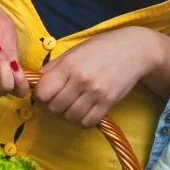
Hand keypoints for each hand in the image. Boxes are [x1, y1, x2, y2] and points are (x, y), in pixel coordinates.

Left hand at [35, 27, 160, 127]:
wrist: (134, 49)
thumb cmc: (101, 47)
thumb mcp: (73, 51)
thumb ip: (53, 66)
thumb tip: (36, 80)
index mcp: (69, 65)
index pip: (43, 92)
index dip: (41, 95)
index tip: (47, 92)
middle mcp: (81, 80)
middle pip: (54, 107)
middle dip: (54, 105)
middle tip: (61, 98)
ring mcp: (96, 93)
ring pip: (70, 117)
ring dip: (68, 113)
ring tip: (73, 103)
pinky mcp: (108, 103)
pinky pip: (88, 122)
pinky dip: (83, 120)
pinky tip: (84, 110)